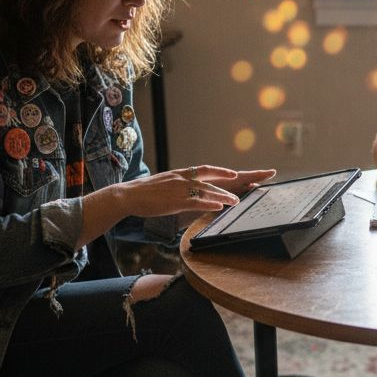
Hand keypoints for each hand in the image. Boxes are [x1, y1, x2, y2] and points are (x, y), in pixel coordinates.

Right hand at [114, 165, 276, 217]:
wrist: (129, 194)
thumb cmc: (147, 192)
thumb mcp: (167, 184)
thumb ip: (181, 185)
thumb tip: (192, 189)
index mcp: (182, 174)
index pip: (207, 169)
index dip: (223, 171)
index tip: (237, 173)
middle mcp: (183, 178)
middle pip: (213, 179)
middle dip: (232, 182)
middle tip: (248, 184)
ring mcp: (180, 189)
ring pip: (207, 191)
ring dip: (223, 196)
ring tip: (237, 201)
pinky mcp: (175, 201)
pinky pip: (196, 202)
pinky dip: (209, 204)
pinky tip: (220, 207)